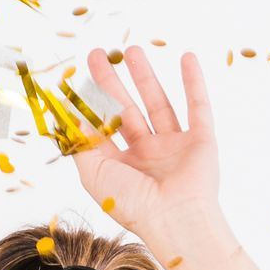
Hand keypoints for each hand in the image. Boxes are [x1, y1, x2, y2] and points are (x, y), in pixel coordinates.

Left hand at [69, 46, 220, 242]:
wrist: (174, 219)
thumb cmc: (132, 204)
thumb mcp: (94, 173)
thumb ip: (81, 142)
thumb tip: (69, 114)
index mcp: (123, 166)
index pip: (104, 128)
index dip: (90, 103)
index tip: (76, 78)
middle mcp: (148, 155)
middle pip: (127, 109)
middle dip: (111, 82)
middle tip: (98, 54)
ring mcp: (175, 147)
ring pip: (158, 103)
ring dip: (145, 76)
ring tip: (131, 50)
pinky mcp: (200, 141)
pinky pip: (198, 106)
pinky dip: (194, 82)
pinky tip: (187, 58)